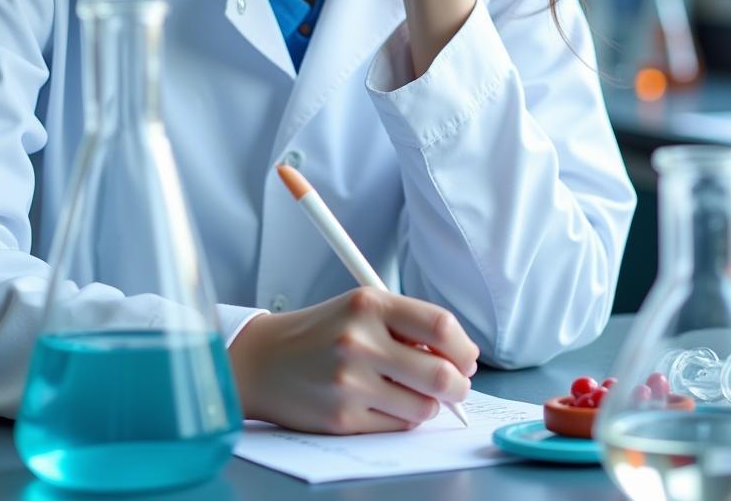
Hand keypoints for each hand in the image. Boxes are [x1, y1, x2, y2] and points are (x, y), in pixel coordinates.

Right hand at [227, 287, 478, 433]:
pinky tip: (383, 402)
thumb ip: (407, 325)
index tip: (466, 358)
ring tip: (410, 392)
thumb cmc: (321, 332)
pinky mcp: (343, 417)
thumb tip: (459, 358)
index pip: (440, 326)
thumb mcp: (361, 308)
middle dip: (458, 385)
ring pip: (423, 406)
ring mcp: (351, 382)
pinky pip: (397, 425)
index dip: (463, 347)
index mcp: (369, 304)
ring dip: (428, 404)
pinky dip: (401, 418)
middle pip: (440, 374)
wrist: (263, 360)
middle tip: (455, 385)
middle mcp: (360, 340)